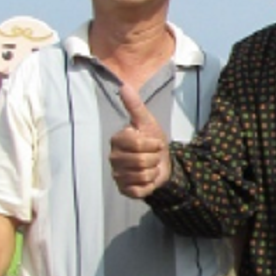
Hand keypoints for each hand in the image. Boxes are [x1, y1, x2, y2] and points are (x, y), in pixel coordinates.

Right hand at [109, 83, 170, 197]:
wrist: (162, 163)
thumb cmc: (153, 140)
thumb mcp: (148, 122)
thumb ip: (135, 106)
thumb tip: (124, 86)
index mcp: (117, 140)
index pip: (138, 144)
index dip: (153, 144)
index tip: (154, 143)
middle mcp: (113, 158)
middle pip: (141, 161)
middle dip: (154, 158)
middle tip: (153, 155)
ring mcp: (117, 175)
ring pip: (142, 176)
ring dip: (153, 171)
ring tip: (150, 166)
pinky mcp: (123, 190)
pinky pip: (140, 190)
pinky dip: (149, 185)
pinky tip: (147, 179)